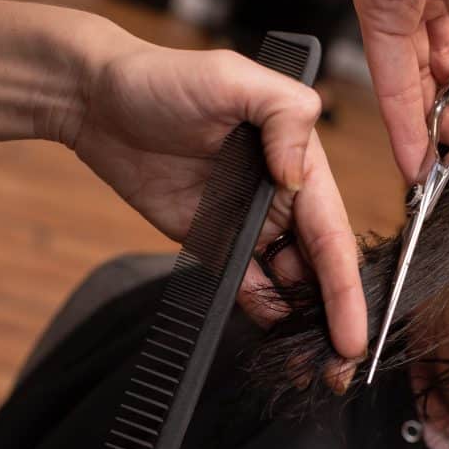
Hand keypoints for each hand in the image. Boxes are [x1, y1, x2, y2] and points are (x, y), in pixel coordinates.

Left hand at [62, 35, 366, 365]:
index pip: (332, 236)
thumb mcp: (232, 79)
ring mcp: (249, 222)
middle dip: (334, 320)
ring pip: (290, 284)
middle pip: (320, 270)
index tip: (354, 336)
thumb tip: (298, 177)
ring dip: (302, 324)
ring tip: (307, 367)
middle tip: (336, 369)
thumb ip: (283, 116)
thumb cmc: (162, 78)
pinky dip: (265, 314)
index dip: (346, 290)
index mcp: (299, 163)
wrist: (95, 101)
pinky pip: (248, 285)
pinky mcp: (216, 240)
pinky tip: (275, 341)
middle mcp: (282, 197)